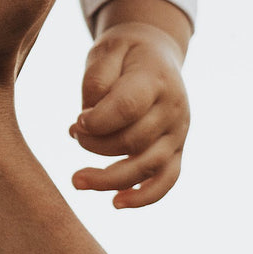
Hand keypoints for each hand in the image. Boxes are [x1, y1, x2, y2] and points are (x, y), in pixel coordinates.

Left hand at [70, 17, 189, 208]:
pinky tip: (116, 203)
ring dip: (109, 180)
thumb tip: (88, 120)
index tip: (76, 122)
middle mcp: (173, 108)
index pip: (128, 107)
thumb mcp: (106, 50)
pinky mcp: (176, 150)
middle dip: (95, 145)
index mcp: (156, 78)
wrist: (157, 53)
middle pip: (134, 140)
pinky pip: (166, 180)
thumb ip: (96, 79)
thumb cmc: (124, 54)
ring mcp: (178, 132)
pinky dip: (144, 197)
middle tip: (74, 134)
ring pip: (147, 166)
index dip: (98, 121)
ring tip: (77, 180)